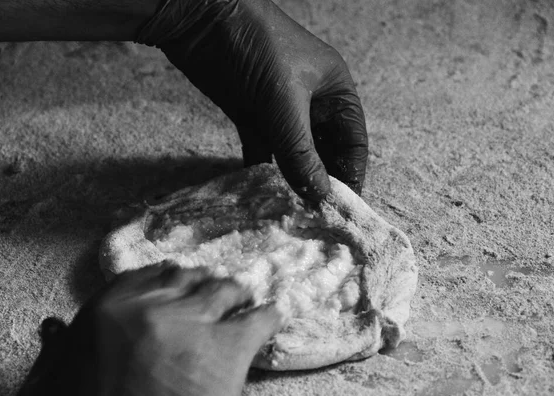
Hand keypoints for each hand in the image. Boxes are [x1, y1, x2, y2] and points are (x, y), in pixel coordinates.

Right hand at [16, 261, 282, 395]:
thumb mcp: (57, 376)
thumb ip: (60, 346)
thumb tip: (52, 328)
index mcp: (109, 308)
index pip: (149, 277)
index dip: (171, 282)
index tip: (181, 282)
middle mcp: (152, 306)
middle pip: (189, 280)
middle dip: (203, 286)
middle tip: (218, 291)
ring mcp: (190, 322)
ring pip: (224, 291)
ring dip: (234, 296)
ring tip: (244, 300)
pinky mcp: (225, 347)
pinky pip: (257, 320)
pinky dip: (267, 317)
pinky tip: (271, 316)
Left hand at [136, 0, 368, 200]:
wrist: (201, 20)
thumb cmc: (256, 50)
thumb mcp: (285, 106)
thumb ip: (302, 154)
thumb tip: (320, 196)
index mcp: (336, 93)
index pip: (352, 143)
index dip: (351, 175)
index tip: (342, 209)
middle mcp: (313, 104)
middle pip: (324, 152)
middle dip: (320, 182)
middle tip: (313, 217)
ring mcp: (281, 111)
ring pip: (293, 155)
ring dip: (291, 180)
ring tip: (290, 212)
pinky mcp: (252, 116)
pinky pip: (263, 151)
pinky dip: (263, 171)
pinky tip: (262, 195)